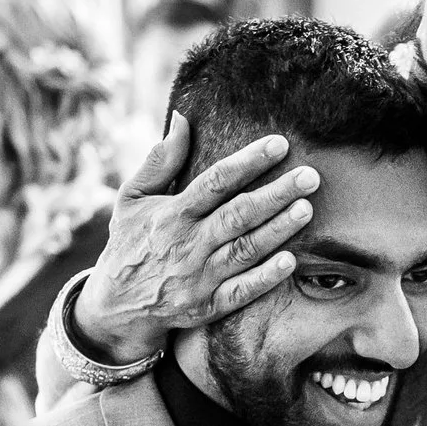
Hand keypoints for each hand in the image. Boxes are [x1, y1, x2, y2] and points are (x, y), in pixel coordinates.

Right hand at [72, 118, 321, 361]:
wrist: (116, 306)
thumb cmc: (130, 242)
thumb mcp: (132, 198)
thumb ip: (159, 160)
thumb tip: (182, 118)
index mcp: (172, 213)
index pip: (216, 181)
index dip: (249, 162)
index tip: (280, 144)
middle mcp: (188, 244)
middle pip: (238, 215)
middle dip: (276, 194)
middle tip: (309, 176)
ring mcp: (199, 277)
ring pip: (245, 250)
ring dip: (278, 230)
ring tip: (307, 209)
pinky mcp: (207, 306)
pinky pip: (241, 292)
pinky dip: (265, 278)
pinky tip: (291, 261)